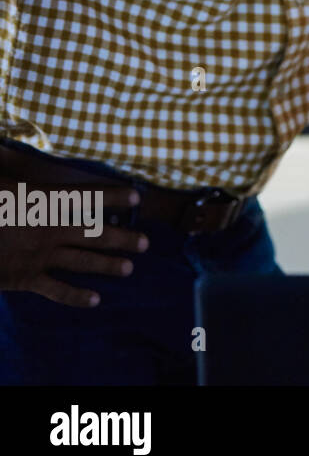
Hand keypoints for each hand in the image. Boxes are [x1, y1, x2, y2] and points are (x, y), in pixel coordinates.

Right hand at [0, 175, 149, 306]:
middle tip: (146, 242)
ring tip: (129, 268)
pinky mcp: (24, 279)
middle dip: (122, 238)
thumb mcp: (3, 184)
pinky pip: (57, 290)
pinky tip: (95, 300)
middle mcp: (48, 230)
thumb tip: (22, 154)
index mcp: (43, 202)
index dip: (113, 196)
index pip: (87, 197)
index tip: (136, 197)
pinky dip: (77, 296)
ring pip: (83, 262)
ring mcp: (39, 256)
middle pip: (95, 233)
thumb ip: (21, 179)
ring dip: (108, 265)